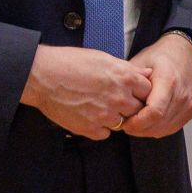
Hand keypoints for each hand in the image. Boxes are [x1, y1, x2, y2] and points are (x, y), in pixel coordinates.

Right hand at [21, 44, 151, 139]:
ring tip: (100, 106)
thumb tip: (147, 75)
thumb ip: (128, 70)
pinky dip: (100, 127)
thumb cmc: (70, 63)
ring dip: (115, 117)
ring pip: (123, 123)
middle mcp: (119, 98)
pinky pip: (105, 133)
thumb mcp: (104, 58)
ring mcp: (105, 115)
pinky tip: (90, 116)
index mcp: (125, 77)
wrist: (43, 76)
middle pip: (138, 109)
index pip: (149, 91)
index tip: (133, 92)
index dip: (141, 92)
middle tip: (116, 101)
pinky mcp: (91, 129)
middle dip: (131, 106)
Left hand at [123, 32, 191, 137]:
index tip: (123, 122)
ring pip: (163, 130)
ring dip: (145, 130)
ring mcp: (187, 105)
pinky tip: (147, 121)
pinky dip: (156, 129)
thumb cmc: (161, 57)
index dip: (137, 122)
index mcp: (168, 81)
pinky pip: (170, 128)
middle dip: (138, 128)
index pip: (154, 112)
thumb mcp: (140, 61)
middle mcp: (181, 95)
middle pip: (157, 124)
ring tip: (134, 121)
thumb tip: (113, 97)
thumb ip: (128, 80)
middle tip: (124, 123)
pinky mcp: (190, 111)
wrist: (184, 54)